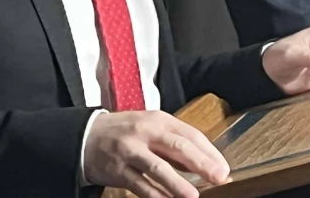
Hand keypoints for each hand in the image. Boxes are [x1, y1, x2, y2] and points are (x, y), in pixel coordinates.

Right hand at [83, 110, 228, 197]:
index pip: (189, 134)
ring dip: (177, 183)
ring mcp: (129, 151)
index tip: (223, 167)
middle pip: (176, 146)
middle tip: (218, 176)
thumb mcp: (150, 128)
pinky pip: (140, 185)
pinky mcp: (118, 170)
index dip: (209, 151)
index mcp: (157, 120)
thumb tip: (203, 164)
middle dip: (200, 163)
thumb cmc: (124, 132)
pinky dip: (155, 195)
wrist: (86, 136)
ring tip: (193, 195)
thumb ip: (174, 143)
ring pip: (157, 168)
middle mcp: (144, 133)